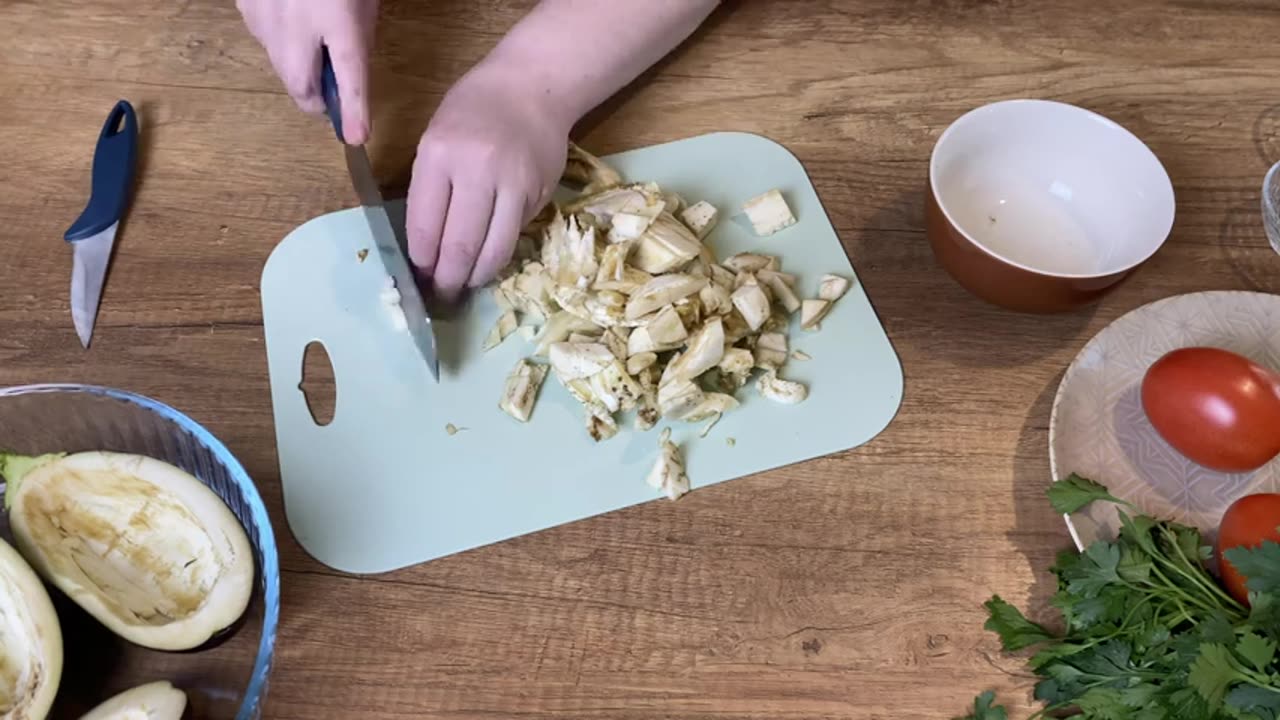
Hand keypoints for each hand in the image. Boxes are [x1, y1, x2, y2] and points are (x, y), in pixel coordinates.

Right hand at [237, 0, 376, 142]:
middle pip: (301, 84)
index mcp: (339, 18)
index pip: (350, 76)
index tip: (355, 137)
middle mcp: (295, 22)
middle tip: (329, 87)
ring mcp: (265, 16)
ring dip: (297, 63)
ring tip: (310, 34)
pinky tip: (290, 14)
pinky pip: (264, 38)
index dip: (353, 110)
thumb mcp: (362, 2)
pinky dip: (279, 38)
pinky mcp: (246, 7)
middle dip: (316, 93)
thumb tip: (345, 78)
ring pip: (279, 64)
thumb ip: (358, 39)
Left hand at [406, 65, 573, 301]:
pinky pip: (516, 234)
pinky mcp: (539, 193)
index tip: (420, 277)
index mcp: (439, 155)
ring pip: (495, 250)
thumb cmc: (473, 111)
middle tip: (443, 295)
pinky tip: (491, 257)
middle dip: (448, 279)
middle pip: (461, 245)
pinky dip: (501, 251)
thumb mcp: (436, 139)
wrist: (531, 87)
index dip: (423, 261)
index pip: (426, 226)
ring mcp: (513, 184)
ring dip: (478, 277)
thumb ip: (430, 189)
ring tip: (468, 285)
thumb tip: (429, 247)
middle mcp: (477, 171)